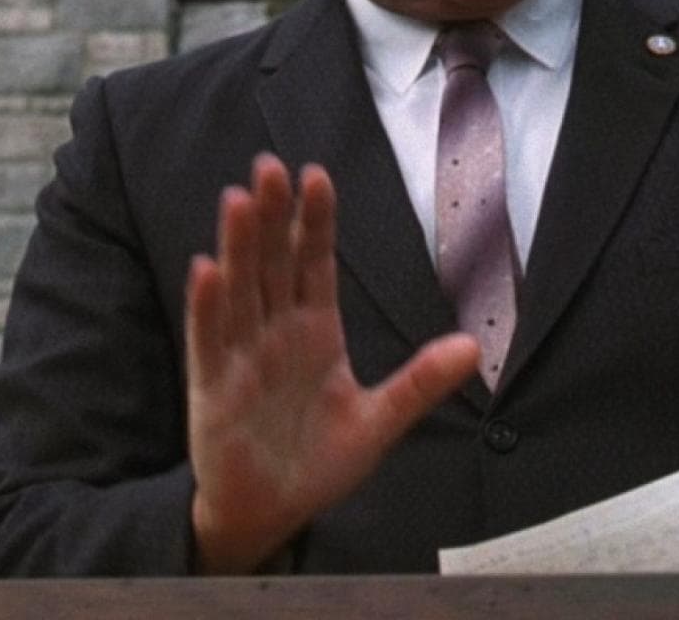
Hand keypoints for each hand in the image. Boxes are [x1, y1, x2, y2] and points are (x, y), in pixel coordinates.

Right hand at [185, 153, 478, 573]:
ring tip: (237, 199)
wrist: (274, 515)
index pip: (314, 263)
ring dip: (237, 245)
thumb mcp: (380, 420)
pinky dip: (206, 306)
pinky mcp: (213, 390)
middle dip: (272, 214)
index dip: (315, 221)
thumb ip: (420, 382)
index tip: (317, 175)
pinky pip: (209, 341)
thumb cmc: (320, 461)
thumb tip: (473, 347)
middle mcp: (275, 332)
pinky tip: (205, 269)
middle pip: (273, 262)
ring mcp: (241, 357)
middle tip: (270, 165)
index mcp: (315, 330)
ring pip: (240, 289)